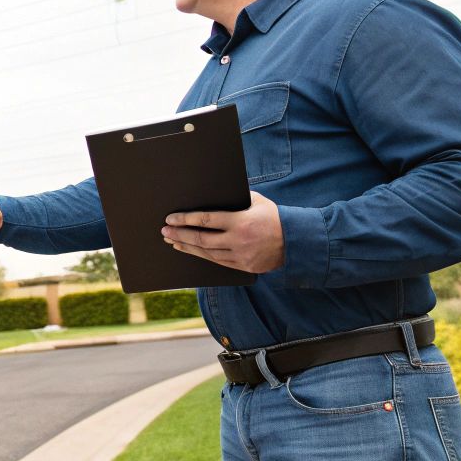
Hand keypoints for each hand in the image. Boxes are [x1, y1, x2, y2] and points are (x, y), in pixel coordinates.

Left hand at [160, 191, 284, 272]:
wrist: (295, 241)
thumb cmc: (273, 216)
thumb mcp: (256, 201)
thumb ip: (235, 199)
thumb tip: (212, 194)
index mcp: (240, 221)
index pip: (206, 220)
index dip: (185, 220)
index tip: (170, 219)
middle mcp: (238, 240)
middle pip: (202, 239)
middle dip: (180, 234)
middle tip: (165, 231)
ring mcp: (240, 256)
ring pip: (207, 253)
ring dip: (187, 246)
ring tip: (173, 241)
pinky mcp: (243, 266)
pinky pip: (217, 262)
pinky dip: (201, 256)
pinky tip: (191, 250)